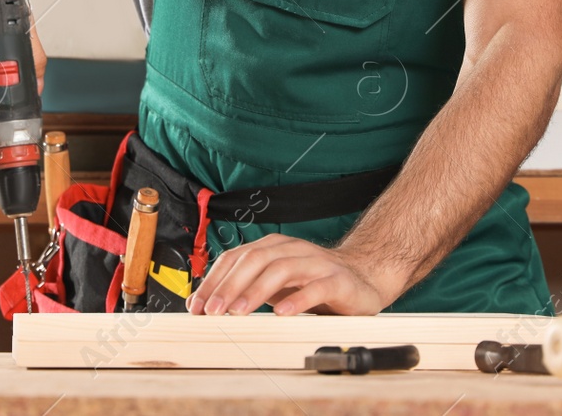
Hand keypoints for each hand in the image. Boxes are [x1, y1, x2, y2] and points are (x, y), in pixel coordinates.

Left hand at [185, 234, 405, 316]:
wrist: (363, 278)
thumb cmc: (313, 283)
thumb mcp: (276, 286)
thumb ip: (246, 289)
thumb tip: (206, 305)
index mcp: (273, 248)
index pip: (236, 257)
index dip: (214, 280)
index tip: (197, 305)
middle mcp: (292, 250)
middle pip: (254, 260)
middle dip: (229, 286)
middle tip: (213, 311)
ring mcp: (316, 263)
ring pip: (281, 270)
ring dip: (256, 291)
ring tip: (238, 313)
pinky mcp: (337, 280)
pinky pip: (316, 288)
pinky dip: (297, 300)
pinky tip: (282, 314)